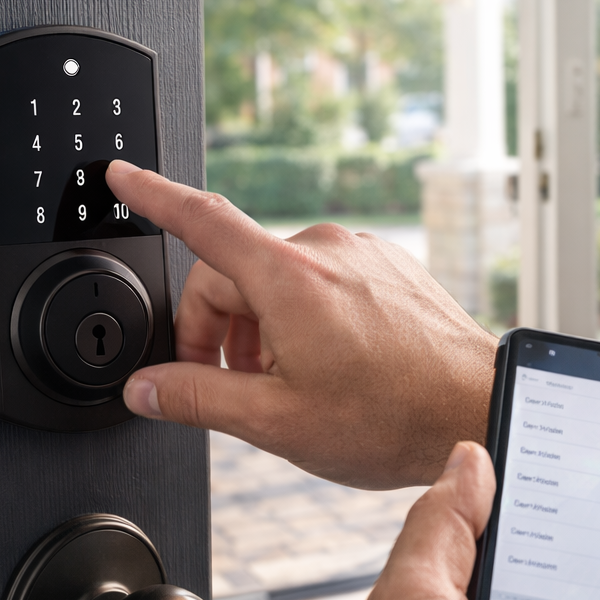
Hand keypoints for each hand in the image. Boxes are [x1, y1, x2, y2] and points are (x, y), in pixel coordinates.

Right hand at [106, 161, 497, 488]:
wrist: (478, 408)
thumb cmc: (394, 417)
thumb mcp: (277, 422)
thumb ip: (199, 398)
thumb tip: (145, 388)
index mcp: (289, 279)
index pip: (200, 219)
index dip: (151, 195)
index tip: (120, 176)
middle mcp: (324, 250)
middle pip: (233, 272)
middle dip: (216, 330)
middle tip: (230, 388)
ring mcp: (360, 253)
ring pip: (277, 282)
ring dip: (262, 331)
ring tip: (285, 389)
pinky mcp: (386, 266)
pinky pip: (321, 282)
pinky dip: (303, 320)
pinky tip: (326, 370)